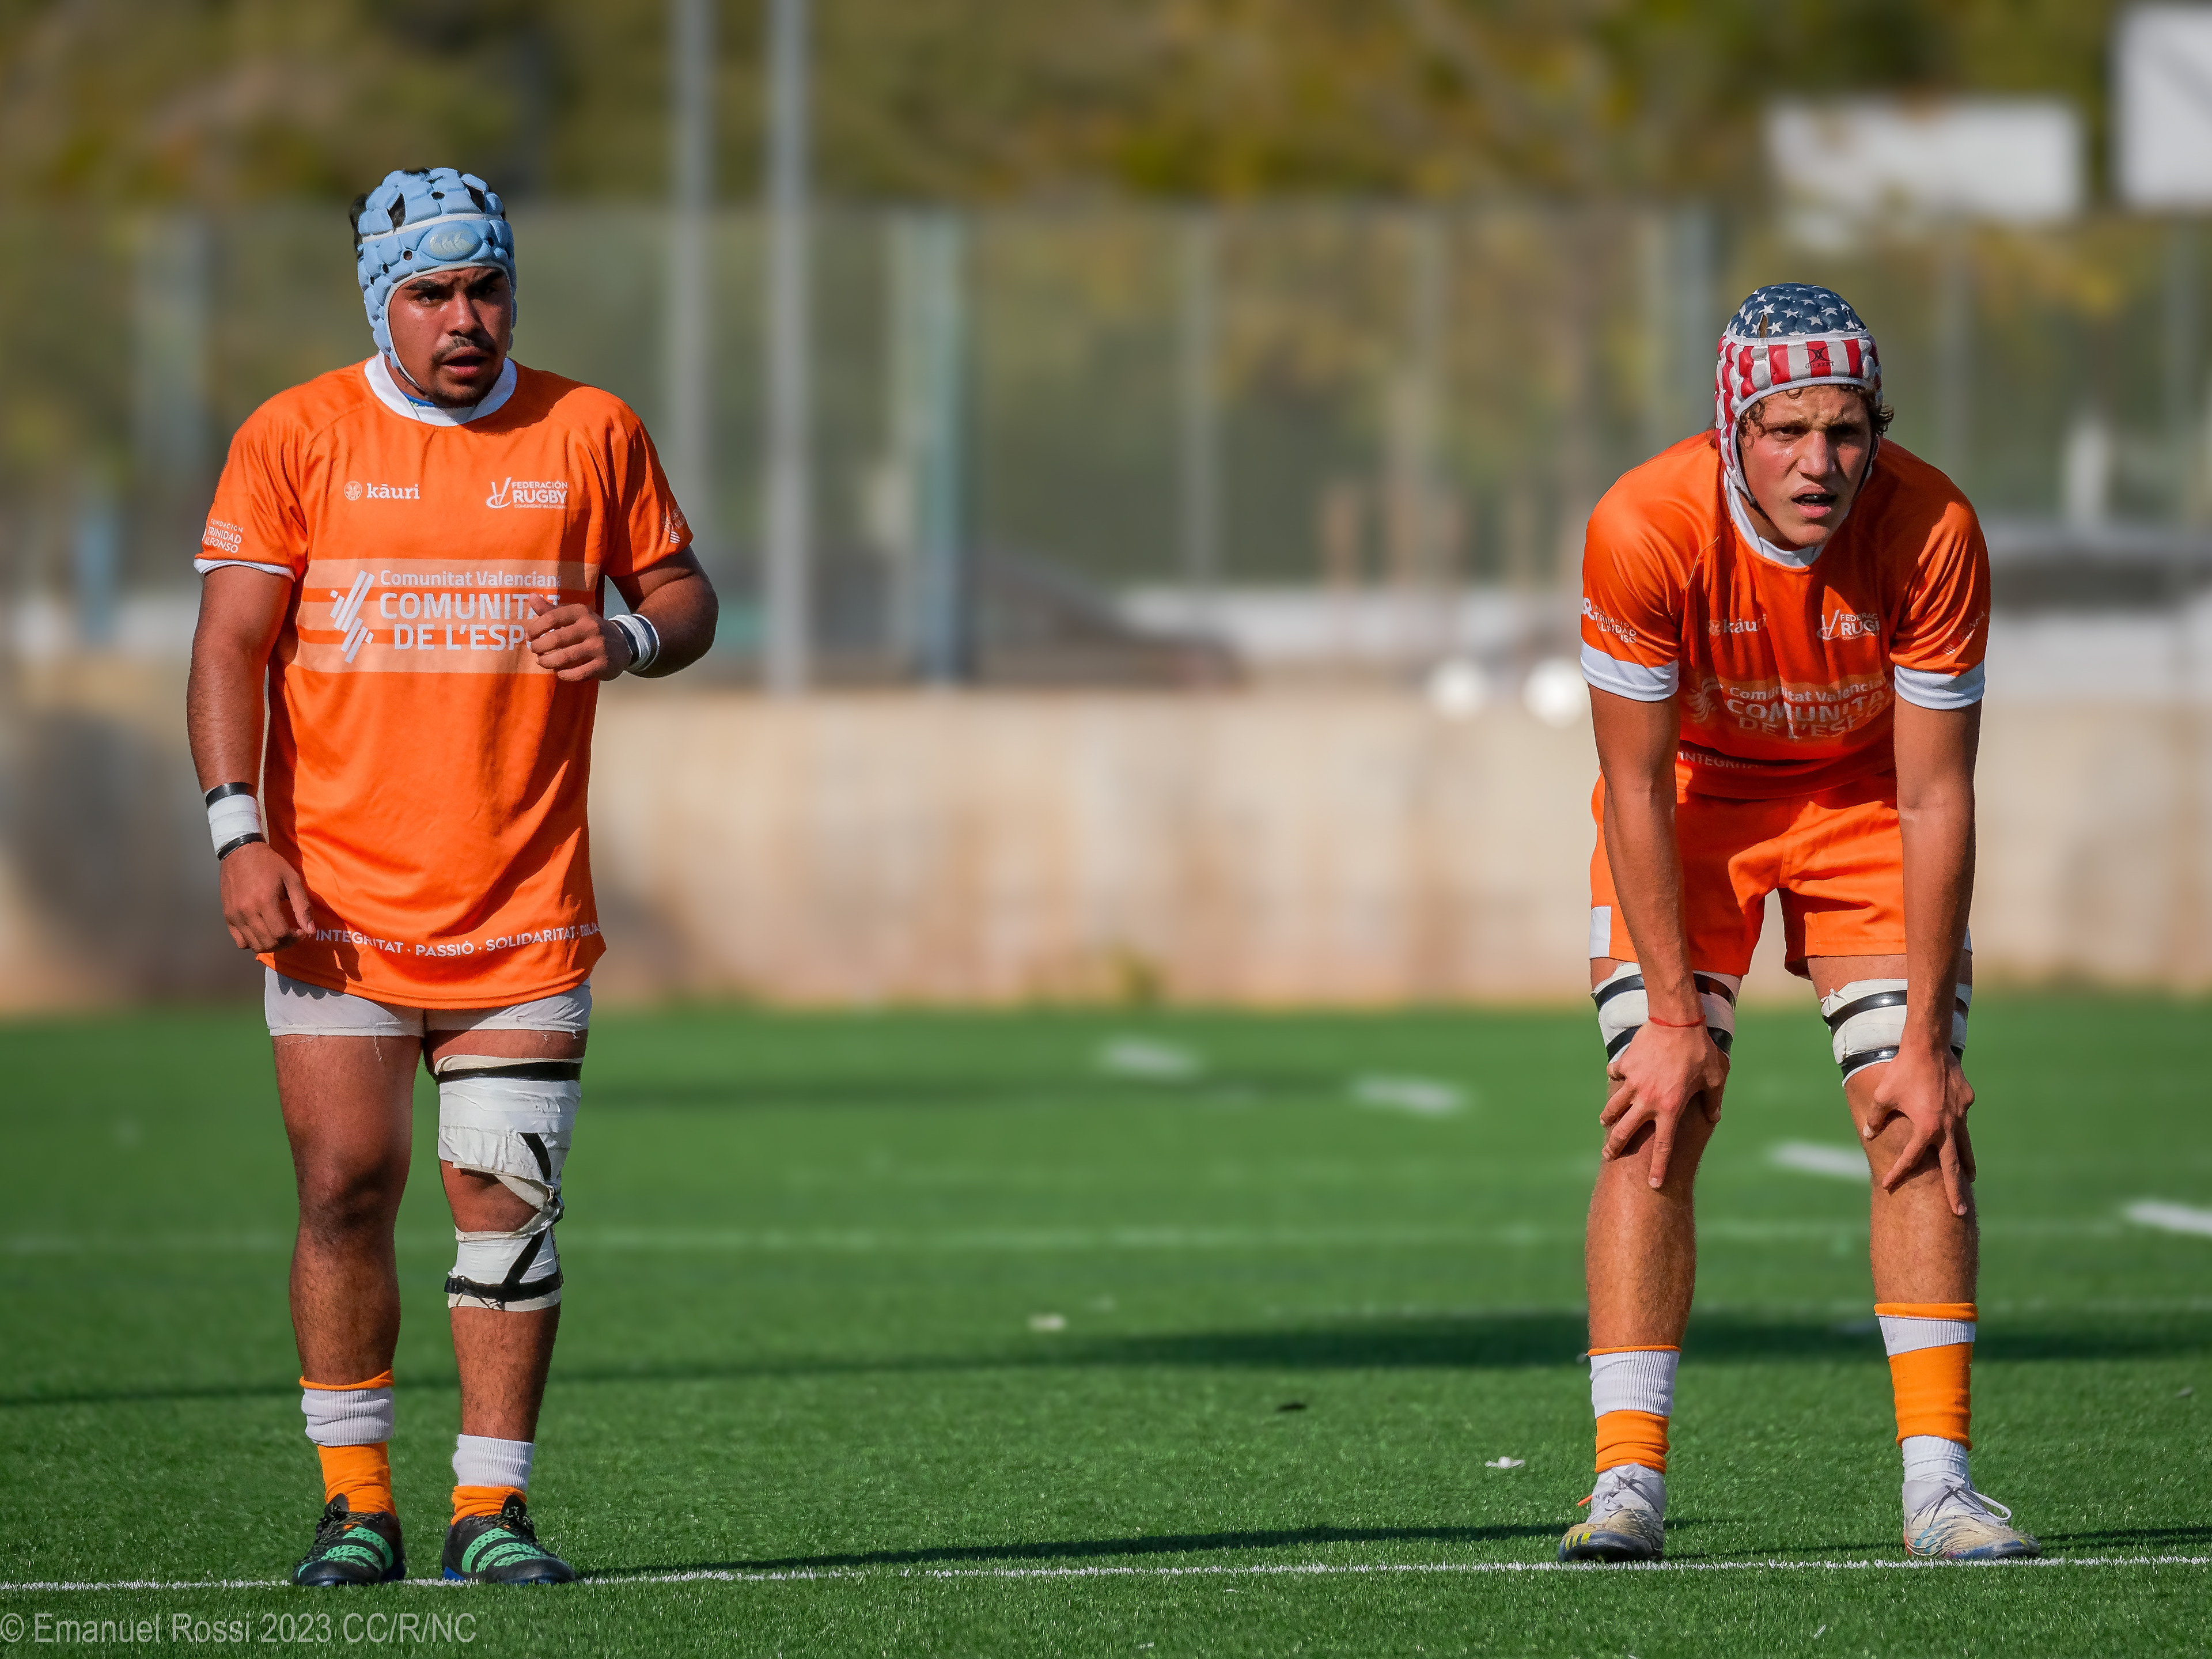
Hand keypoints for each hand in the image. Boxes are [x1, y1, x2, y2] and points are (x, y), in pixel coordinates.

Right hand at [219, 842, 314, 952]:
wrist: (241, 852)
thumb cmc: (270, 864)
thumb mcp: (292, 880)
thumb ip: (302, 906)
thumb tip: (310, 931)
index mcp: (264, 901)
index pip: (280, 934)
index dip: (295, 938)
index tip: (301, 931)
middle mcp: (246, 911)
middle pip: (267, 942)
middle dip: (285, 943)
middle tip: (293, 934)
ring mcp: (234, 915)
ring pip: (253, 945)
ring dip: (270, 945)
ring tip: (279, 934)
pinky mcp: (227, 916)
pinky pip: (239, 941)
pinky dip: (252, 942)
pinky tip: (263, 932)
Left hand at [523, 598, 632, 681]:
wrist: (623, 644)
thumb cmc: (589, 629)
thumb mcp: (573, 616)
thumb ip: (551, 610)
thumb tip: (531, 597)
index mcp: (581, 612)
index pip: (551, 618)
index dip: (535, 629)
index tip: (530, 636)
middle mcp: (591, 627)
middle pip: (555, 639)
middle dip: (539, 647)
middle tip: (535, 650)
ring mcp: (598, 647)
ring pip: (564, 658)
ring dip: (547, 662)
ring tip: (542, 662)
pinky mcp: (603, 665)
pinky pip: (576, 674)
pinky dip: (563, 674)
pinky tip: (559, 671)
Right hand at [1600, 1021, 1728, 1188]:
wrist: (1676, 1020)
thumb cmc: (1699, 1050)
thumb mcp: (1715, 1078)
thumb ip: (1713, 1100)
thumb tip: (1714, 1116)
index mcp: (1671, 1108)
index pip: (1664, 1146)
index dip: (1659, 1167)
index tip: (1654, 1184)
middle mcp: (1648, 1100)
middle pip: (1624, 1131)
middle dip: (1614, 1147)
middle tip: (1607, 1156)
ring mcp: (1633, 1083)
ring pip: (1613, 1107)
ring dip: (1608, 1118)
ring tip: (1605, 1123)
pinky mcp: (1625, 1066)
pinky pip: (1616, 1075)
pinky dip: (1616, 1078)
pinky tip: (1617, 1077)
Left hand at [1861, 1044, 1975, 1215]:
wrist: (1928, 1045)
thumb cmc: (1902, 1071)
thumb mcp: (1882, 1096)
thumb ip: (1875, 1118)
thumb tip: (1868, 1134)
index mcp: (1926, 1128)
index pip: (1910, 1158)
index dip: (1897, 1172)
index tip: (1887, 1185)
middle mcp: (1947, 1126)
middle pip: (1953, 1166)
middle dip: (1954, 1191)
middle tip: (1959, 1212)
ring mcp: (1960, 1115)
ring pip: (1965, 1146)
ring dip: (1966, 1165)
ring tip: (1968, 1182)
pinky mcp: (1967, 1101)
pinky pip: (1961, 1121)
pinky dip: (1959, 1131)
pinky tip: (1956, 1133)